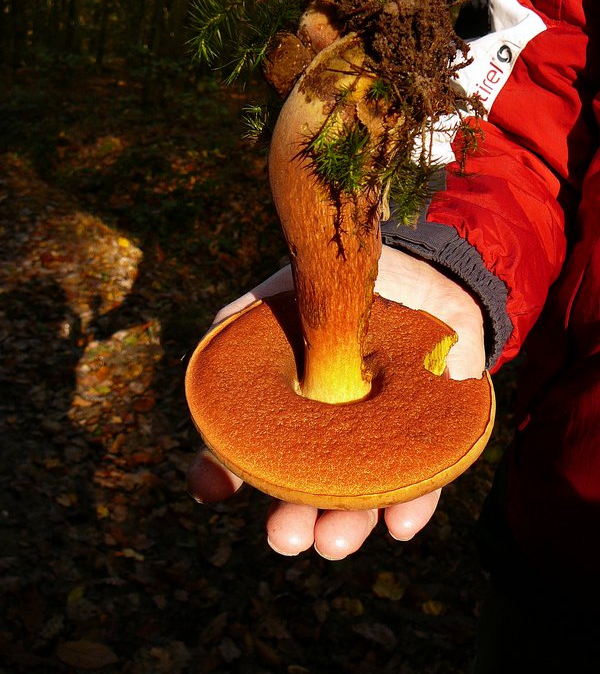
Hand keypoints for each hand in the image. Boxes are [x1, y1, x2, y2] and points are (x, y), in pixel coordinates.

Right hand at [187, 245, 485, 558]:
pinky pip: (426, 478)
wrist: (418, 263)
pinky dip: (413, 504)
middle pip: (307, 490)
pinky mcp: (433, 435)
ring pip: (362, 497)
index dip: (225, 471)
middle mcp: (332, 431)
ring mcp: (382, 437)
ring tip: (334, 541)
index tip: (213, 487)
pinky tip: (400, 524)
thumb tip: (209, 386)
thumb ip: (234, 326)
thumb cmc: (340, 285)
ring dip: (347, 526)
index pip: (252, 449)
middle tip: (286, 537)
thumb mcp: (278, 297)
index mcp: (291, 406)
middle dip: (292, 522)